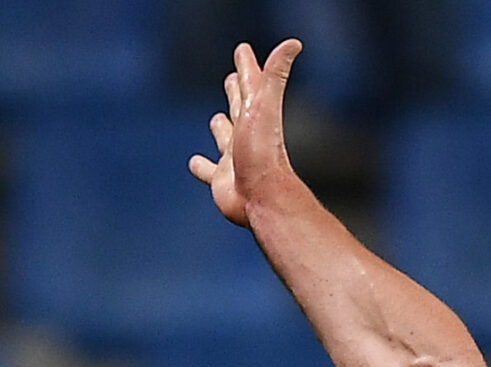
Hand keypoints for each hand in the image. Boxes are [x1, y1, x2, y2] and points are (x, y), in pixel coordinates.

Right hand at [189, 40, 301, 228]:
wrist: (262, 199)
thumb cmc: (263, 153)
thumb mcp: (266, 106)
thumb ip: (276, 75)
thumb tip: (294, 43)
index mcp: (254, 114)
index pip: (250, 83)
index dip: (247, 67)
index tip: (244, 51)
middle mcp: (245, 134)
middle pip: (238, 107)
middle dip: (235, 92)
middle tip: (232, 79)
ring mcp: (233, 157)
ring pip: (224, 137)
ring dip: (220, 128)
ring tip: (218, 120)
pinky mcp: (220, 179)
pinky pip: (207, 171)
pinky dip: (201, 167)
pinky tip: (196, 164)